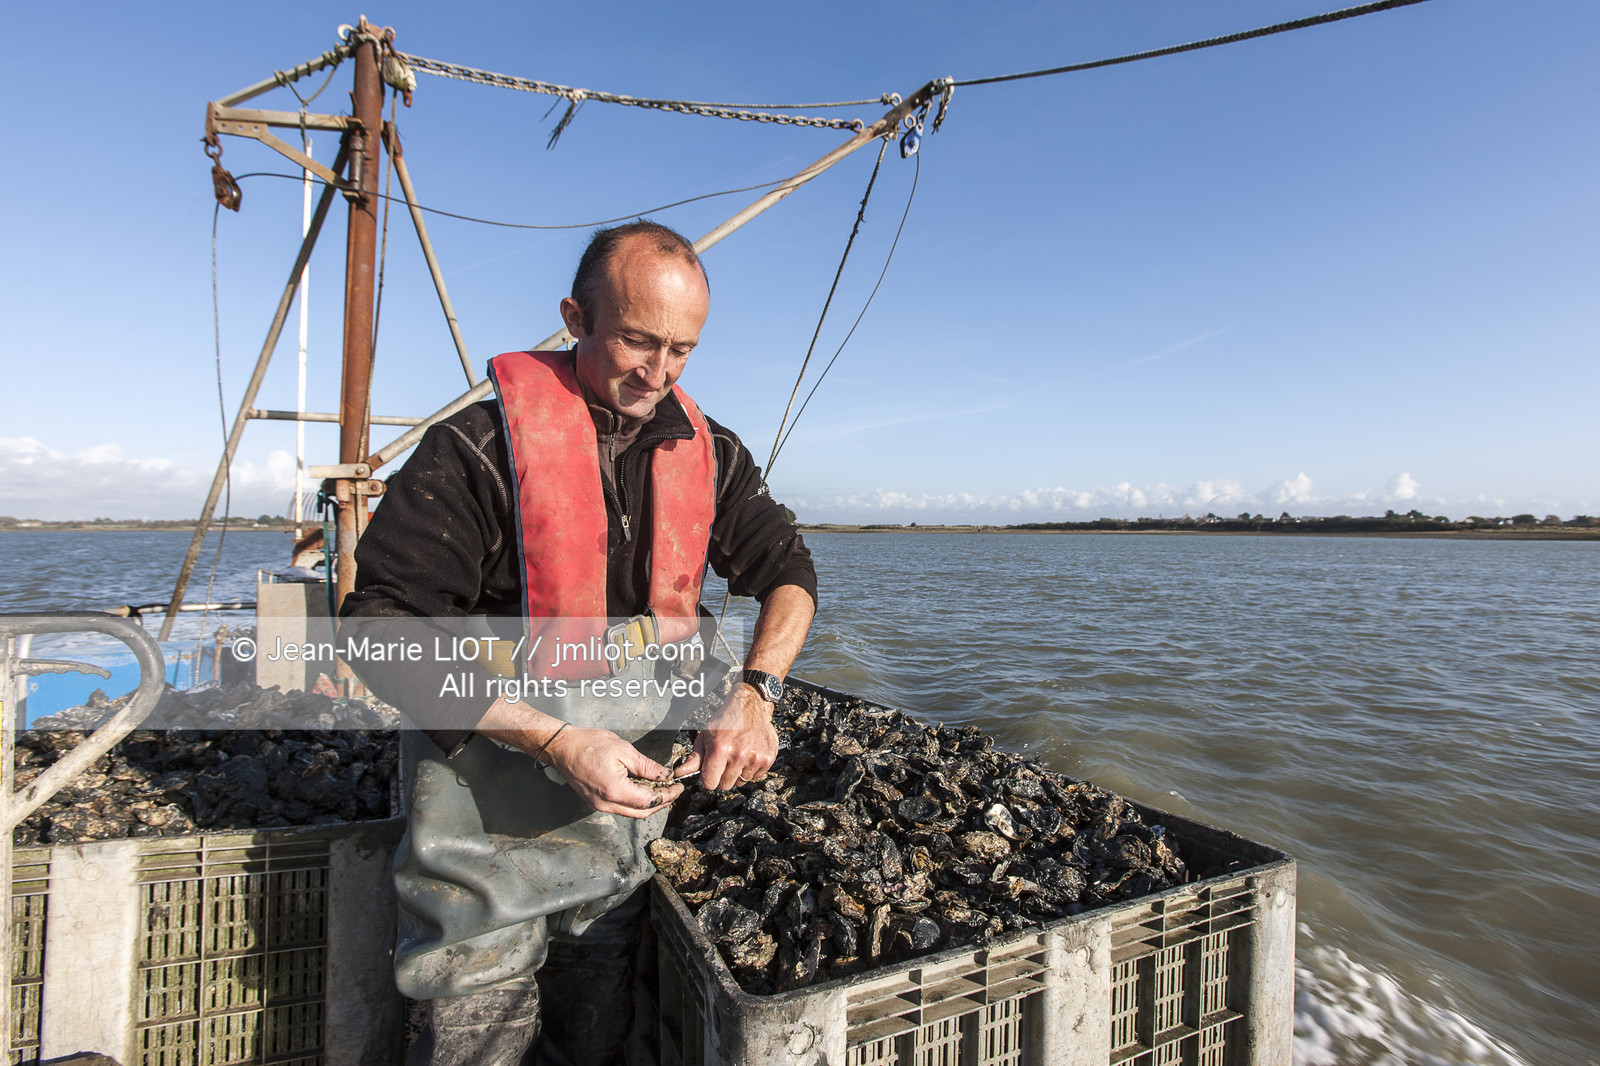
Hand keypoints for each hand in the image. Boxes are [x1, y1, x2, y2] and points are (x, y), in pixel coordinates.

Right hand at [543, 726, 682, 818]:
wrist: (562, 747)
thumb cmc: (589, 744)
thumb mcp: (624, 750)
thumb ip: (646, 766)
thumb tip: (665, 776)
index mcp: (615, 790)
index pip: (649, 801)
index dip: (667, 796)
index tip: (678, 788)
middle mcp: (606, 804)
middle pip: (642, 812)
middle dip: (661, 803)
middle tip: (673, 791)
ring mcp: (599, 806)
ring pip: (631, 812)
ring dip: (648, 804)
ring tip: (661, 790)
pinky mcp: (595, 803)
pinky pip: (620, 807)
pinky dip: (634, 802)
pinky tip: (642, 789)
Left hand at [675, 684, 777, 790]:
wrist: (750, 706)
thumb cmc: (726, 720)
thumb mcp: (706, 736)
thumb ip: (695, 757)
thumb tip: (680, 773)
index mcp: (720, 749)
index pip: (710, 783)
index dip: (708, 778)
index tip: (711, 771)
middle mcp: (739, 754)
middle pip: (725, 785)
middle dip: (722, 776)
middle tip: (725, 760)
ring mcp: (755, 758)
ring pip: (741, 782)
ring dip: (737, 773)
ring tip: (738, 755)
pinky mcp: (767, 759)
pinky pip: (755, 777)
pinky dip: (750, 770)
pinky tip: (748, 754)